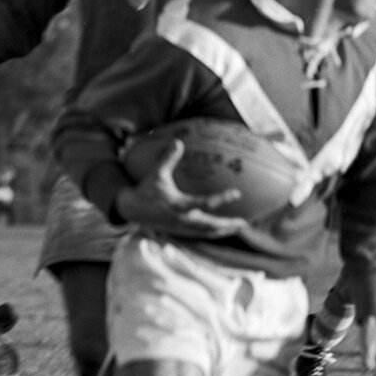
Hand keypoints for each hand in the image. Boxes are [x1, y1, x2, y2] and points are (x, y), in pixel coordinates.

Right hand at [117, 138, 247, 236]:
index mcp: (178, 205)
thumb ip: (167, 158)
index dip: (222, 199)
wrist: (131, 210)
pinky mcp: (180, 231)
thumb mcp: (156, 173)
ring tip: (239, 227)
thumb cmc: (146, 189)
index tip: (236, 193)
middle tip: (244, 223)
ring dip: (223, 230)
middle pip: (210, 225)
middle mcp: (182, 219)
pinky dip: (213, 232)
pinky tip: (223, 229)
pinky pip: (201, 233)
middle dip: (227, 225)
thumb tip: (178, 141)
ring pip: (206, 232)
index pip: (205, 203)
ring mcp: (181, 228)